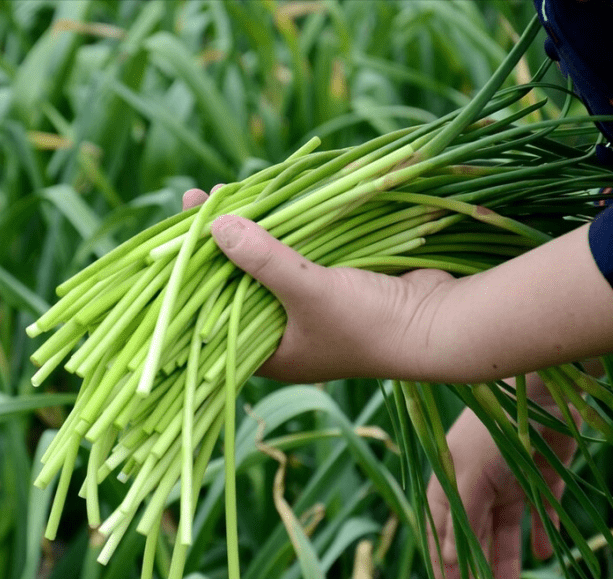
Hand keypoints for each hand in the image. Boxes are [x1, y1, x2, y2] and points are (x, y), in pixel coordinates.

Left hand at [183, 187, 454, 381]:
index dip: (188, 279)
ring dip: (246, 229)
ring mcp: (306, 304)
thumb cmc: (370, 324)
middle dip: (215, 244)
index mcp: (267, 352)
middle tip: (193, 200)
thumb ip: (262, 260)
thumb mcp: (308, 292)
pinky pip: (294, 250)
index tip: (170, 242)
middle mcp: (281, 330)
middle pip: (234, 282)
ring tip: (219, 191)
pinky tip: (262, 198)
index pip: (211, 316)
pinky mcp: (330, 280)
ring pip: (263, 261)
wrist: (442, 324)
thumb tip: (214, 225)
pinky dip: (280, 226)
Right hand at [425, 372, 578, 578]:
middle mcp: (475, 480)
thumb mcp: (469, 476)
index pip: (439, 525)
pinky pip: (538, 511)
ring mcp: (507, 478)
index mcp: (449, 477)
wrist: (539, 391)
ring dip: (504, 557)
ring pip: (503, 527)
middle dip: (474, 565)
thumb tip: (449, 560)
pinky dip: (540, 532)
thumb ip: (460, 518)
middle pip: (472, 530)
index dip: (442, 556)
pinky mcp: (539, 474)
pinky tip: (544, 554)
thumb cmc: (492, 429)